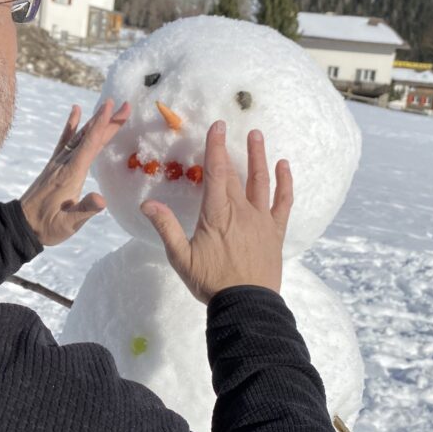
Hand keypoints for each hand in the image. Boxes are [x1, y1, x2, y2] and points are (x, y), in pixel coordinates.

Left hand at [21, 99, 130, 246]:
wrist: (22, 225)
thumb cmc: (47, 226)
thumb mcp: (68, 224)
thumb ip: (85, 210)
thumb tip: (102, 201)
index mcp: (70, 175)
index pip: (89, 146)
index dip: (101, 126)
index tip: (111, 108)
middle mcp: (64, 163)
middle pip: (89, 137)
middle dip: (107, 120)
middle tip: (125, 105)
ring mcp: (58, 162)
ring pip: (80, 136)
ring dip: (96, 121)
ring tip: (110, 106)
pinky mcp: (54, 164)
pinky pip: (65, 140)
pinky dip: (72, 124)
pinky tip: (76, 110)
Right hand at [139, 121, 292, 302]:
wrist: (246, 305)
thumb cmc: (211, 283)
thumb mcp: (181, 257)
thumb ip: (166, 227)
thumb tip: (147, 203)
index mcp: (216, 214)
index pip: (215, 173)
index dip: (215, 147)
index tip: (217, 126)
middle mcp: (241, 211)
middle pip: (235, 174)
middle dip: (231, 148)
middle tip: (231, 126)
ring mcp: (261, 219)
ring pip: (261, 181)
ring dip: (259, 157)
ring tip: (257, 136)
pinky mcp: (275, 231)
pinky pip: (283, 202)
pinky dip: (284, 182)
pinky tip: (284, 167)